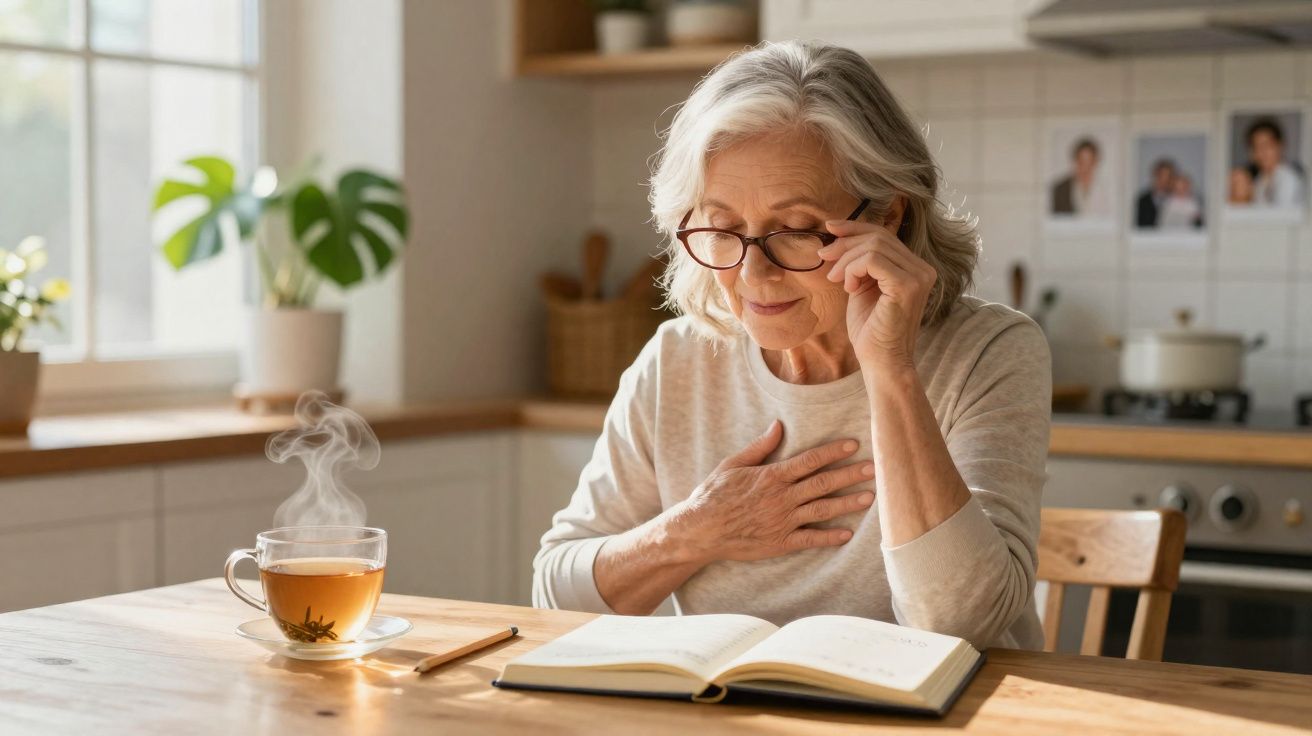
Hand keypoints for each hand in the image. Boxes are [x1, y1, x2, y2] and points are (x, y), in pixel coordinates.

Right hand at [668, 420, 874, 563]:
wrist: (701, 530)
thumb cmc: (714, 494)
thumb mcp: (733, 464)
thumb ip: (759, 447)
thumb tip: (778, 425)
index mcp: (772, 476)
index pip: (810, 460)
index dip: (834, 452)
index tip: (854, 445)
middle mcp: (782, 498)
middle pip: (823, 483)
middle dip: (851, 474)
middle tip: (874, 469)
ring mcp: (782, 521)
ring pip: (823, 510)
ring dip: (848, 503)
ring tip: (869, 497)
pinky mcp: (780, 542)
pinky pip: (810, 539)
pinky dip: (830, 537)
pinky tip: (848, 534)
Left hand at [818, 219, 936, 369]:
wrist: (881, 362)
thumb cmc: (870, 331)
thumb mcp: (861, 287)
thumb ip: (858, 262)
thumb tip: (838, 231)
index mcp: (914, 267)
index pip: (884, 235)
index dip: (855, 227)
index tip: (829, 228)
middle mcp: (922, 269)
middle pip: (878, 236)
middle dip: (845, 243)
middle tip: (823, 257)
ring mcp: (918, 276)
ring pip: (873, 246)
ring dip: (845, 260)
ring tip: (836, 280)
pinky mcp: (908, 285)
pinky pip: (872, 260)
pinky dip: (852, 270)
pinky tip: (848, 288)